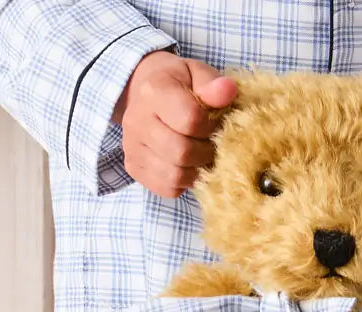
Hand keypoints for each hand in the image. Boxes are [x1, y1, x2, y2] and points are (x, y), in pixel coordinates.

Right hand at [113, 50, 237, 197]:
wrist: (143, 91)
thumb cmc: (178, 83)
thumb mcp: (197, 73)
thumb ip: (212, 84)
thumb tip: (229, 91)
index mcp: (153, 91)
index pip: (191, 120)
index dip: (211, 126)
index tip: (213, 122)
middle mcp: (137, 121)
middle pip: (182, 152)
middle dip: (205, 152)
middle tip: (211, 144)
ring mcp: (132, 148)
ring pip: (175, 176)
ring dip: (196, 170)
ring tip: (201, 155)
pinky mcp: (134, 168)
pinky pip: (167, 189)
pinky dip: (184, 182)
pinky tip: (188, 166)